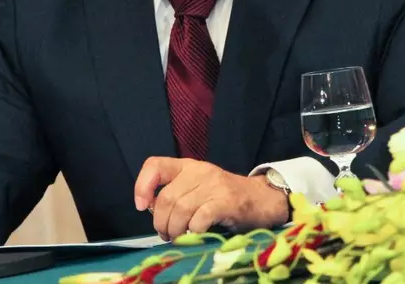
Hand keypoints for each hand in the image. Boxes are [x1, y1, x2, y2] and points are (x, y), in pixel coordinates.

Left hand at [134, 158, 288, 240]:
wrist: (263, 200)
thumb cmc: (225, 198)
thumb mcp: (198, 189)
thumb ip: (176, 195)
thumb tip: (150, 210)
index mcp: (188, 166)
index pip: (155, 165)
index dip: (142, 185)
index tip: (142, 206)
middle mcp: (200, 171)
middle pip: (166, 197)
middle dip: (161, 222)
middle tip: (166, 235)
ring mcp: (214, 185)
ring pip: (180, 209)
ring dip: (175, 230)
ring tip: (179, 238)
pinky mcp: (227, 202)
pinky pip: (200, 218)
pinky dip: (193, 232)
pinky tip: (196, 236)